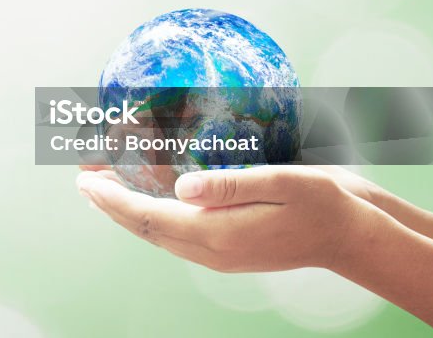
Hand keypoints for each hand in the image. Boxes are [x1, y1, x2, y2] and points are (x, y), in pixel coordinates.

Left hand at [77, 166, 371, 272]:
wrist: (349, 234)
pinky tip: (143, 197)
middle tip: (83, 179)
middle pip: (145, 228)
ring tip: (102, 186)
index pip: (150, 217)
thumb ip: (228, 185)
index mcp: (217, 235)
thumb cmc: (319, 202)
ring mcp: (217, 254)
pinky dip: (151, 214)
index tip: (87, 181)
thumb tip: (182, 187)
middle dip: (111, 204)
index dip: (114, 198)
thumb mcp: (278, 182)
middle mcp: (210, 250)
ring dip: (127, 210)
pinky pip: (175, 233)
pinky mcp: (224, 248)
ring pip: (157, 232)